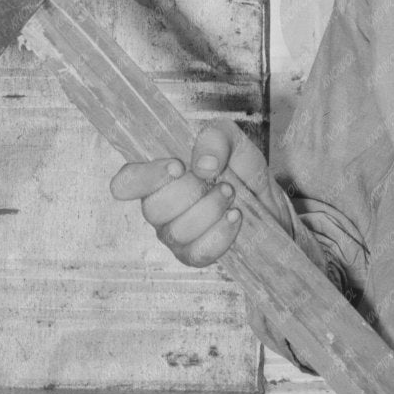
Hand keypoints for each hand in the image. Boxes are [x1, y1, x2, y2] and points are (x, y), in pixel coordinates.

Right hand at [109, 118, 278, 267]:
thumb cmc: (240, 168)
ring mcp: (173, 235)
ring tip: (230, 194)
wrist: (266, 200)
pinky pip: (198, 252)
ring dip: (210, 209)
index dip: (146, 177)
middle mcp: (158, 207)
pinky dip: (221, 233)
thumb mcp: (232, 139)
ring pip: (177, 232)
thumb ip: (215, 138)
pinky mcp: (192, 255)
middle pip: (153, 209)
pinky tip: (235, 216)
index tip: (177, 166)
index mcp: (158, 176)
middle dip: (191, 192)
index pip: (128, 181)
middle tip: (217, 179)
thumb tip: (203, 164)